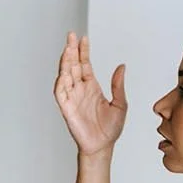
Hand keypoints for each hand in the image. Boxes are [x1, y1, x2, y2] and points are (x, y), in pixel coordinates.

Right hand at [54, 32, 127, 156]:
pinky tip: (63, 73)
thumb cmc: (110, 129)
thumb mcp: (120, 104)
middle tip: (71, 36)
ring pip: (65, 76)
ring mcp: (72, 98)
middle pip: (73, 65)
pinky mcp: (67, 109)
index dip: (83, 51)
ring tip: (67, 49)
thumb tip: (121, 66)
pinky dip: (60, 83)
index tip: (83, 38)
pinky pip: (60, 93)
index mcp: (92, 87)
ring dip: (65, 62)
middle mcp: (80, 90)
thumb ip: (118, 85)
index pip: (84, 64)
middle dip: (71, 50)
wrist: (103, 146)